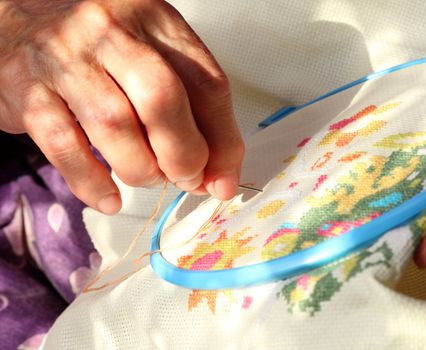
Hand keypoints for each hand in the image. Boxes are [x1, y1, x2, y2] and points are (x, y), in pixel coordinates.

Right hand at [0, 0, 243, 214]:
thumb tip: (217, 180)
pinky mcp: (28, 88)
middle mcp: (111, 31)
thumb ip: (191, 111)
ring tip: (145, 176)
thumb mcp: (154, 57)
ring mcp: (66, 56)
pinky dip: (92, 183)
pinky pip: (65, 146)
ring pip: (115, 125)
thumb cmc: (101, 47)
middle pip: (162, 100)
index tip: (222, 179)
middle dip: (184, 156)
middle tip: (186, 178)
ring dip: (141, 170)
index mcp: (155, 20)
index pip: (206, 84)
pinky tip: (109, 197)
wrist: (23, 16)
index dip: (223, 143)